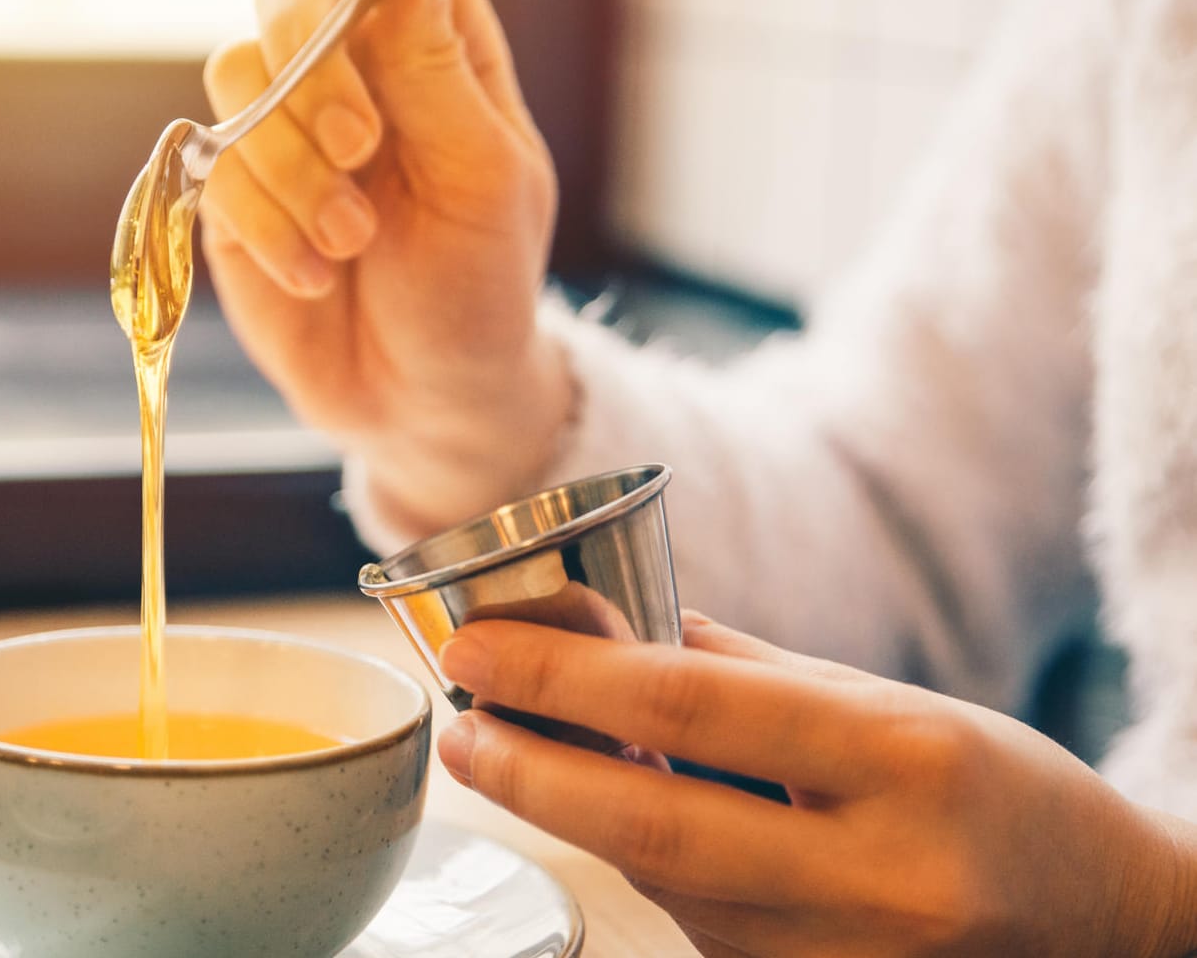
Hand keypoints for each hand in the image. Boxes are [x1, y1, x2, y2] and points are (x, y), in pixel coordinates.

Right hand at [199, 0, 571, 533]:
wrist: (422, 398)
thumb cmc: (477, 285)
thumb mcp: (483, 180)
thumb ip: (436, 66)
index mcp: (435, 44)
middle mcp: (353, 67)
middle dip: (315, 68)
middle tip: (363, 149)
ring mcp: (284, 126)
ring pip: (236, 73)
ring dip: (290, 164)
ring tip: (351, 241)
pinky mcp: (232, 189)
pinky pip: (212, 163)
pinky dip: (263, 222)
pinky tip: (315, 275)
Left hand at [435, 610, 1196, 956]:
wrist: (1102, 929)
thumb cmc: (997, 789)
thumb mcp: (890, 703)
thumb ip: (747, 673)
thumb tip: (616, 631)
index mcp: (903, 759)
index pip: (687, 712)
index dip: (560, 680)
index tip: (476, 652)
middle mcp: (877, 873)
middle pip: (647, 824)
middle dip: (527, 770)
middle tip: (458, 726)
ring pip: (663, 882)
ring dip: (575, 815)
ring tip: (514, 754)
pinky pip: (699, 927)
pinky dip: (648, 868)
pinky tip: (620, 818)